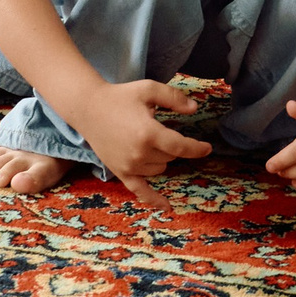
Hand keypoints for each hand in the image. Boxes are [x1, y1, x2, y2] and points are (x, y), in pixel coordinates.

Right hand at [80, 78, 212, 205]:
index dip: (196, 148)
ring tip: (145, 139)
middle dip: (170, 144)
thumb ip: (174, 98)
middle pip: (170, 156)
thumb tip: (194, 109)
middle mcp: (139, 153)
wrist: (88, 108)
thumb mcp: (149, 89)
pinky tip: (167, 207)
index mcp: (148, 133)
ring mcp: (129, 166)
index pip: (180, 146)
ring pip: (160, 169)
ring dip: (161, 158)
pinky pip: (140, 191)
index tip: (208, 148)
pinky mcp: (120, 172)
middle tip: (154, 127)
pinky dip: (154, 199)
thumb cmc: (120, 96)